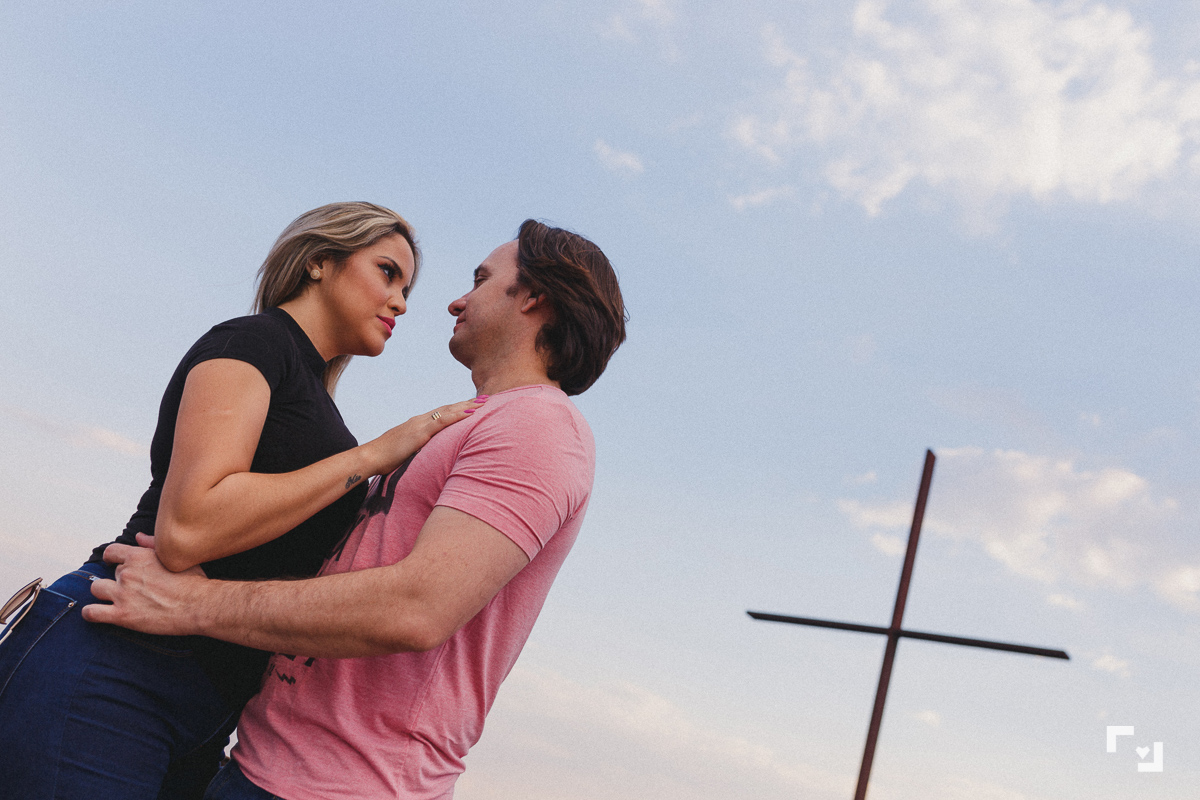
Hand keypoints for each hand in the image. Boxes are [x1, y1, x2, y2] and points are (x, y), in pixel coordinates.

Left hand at [81, 542, 205, 634]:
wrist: (200, 606)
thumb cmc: (193, 581)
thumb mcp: (176, 557)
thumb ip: (153, 544)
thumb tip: (139, 537)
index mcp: (140, 556)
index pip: (112, 551)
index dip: (112, 558)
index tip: (113, 563)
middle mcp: (128, 573)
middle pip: (111, 573)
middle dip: (120, 580)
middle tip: (135, 589)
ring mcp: (123, 594)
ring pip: (96, 588)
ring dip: (104, 593)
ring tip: (114, 600)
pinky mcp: (122, 615)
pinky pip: (91, 612)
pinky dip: (91, 613)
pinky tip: (97, 613)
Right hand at [363, 396, 485, 474]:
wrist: (370, 457)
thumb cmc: (386, 459)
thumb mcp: (406, 453)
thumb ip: (417, 450)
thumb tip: (427, 456)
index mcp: (418, 425)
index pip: (442, 414)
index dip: (458, 409)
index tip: (474, 406)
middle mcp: (420, 421)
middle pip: (448, 409)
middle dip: (467, 404)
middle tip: (487, 399)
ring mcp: (420, 425)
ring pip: (448, 412)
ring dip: (467, 407)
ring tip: (485, 403)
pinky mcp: (419, 433)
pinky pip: (442, 422)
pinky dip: (458, 416)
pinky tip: (471, 414)